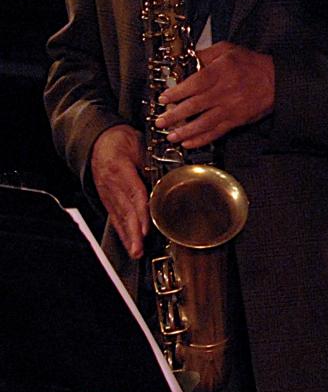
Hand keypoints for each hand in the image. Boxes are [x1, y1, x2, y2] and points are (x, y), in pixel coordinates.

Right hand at [91, 124, 147, 258]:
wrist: (99, 139)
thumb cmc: (120, 141)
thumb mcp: (138, 145)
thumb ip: (149, 164)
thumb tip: (163, 180)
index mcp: (120, 169)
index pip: (134, 194)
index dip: (141, 212)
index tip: (146, 227)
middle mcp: (111, 185)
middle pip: (125, 211)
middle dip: (133, 232)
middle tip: (139, 247)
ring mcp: (107, 193)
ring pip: (119, 217)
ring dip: (127, 236)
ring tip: (135, 251)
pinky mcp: (107, 198)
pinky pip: (115, 216)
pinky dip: (122, 230)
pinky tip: (128, 242)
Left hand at [156, 42, 276, 149]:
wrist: (276, 80)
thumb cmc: (252, 64)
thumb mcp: (228, 50)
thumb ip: (205, 54)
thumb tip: (185, 59)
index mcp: (220, 73)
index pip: (193, 85)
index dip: (176, 93)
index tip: (164, 98)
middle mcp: (224, 92)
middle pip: (194, 106)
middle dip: (174, 116)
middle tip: (160, 121)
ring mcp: (230, 108)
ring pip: (203, 122)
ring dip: (185, 131)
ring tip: (171, 135)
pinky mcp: (236, 120)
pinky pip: (216, 132)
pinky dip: (202, 139)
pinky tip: (189, 142)